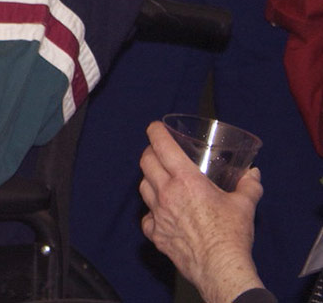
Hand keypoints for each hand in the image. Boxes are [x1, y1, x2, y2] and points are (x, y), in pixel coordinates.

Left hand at [139, 121, 264, 302]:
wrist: (220, 268)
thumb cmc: (231, 235)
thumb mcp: (244, 205)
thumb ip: (249, 185)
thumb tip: (253, 174)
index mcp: (186, 180)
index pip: (162, 147)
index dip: (156, 133)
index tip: (154, 127)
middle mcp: (166, 193)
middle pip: (146, 163)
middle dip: (149, 152)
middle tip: (158, 152)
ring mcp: (158, 214)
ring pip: (143, 187)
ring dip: (149, 179)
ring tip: (160, 179)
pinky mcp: (156, 234)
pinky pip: (146, 218)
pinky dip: (151, 212)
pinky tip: (161, 214)